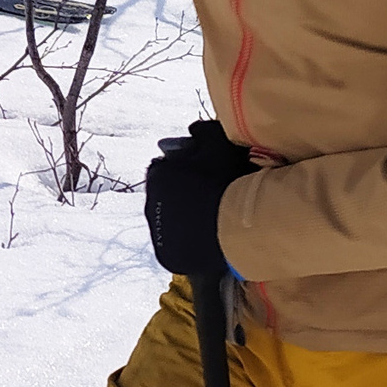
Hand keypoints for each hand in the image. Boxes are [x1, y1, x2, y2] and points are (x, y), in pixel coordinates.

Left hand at [143, 119, 256, 279]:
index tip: (203, 175)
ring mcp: (157, 232)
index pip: (166, 169)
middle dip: (182, 194)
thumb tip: (192, 130)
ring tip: (210, 220)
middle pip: (166, 196)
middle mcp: (149, 204)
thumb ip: (202, 133)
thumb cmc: (228, 181)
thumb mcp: (218, 145)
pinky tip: (206, 238)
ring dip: (183, 219)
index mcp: (157, 175)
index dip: (185, 171)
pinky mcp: (167, 256)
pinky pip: (174, 246)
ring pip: (169, 221)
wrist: (237, 228)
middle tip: (209, 198)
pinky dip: (185, 242)